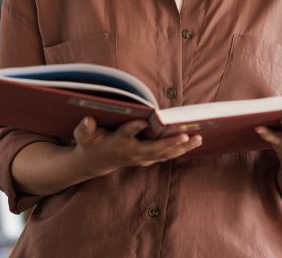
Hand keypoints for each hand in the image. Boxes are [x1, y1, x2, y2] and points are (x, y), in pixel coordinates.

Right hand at [72, 116, 202, 177]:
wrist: (96, 162)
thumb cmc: (90, 143)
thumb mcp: (82, 135)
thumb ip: (84, 128)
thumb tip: (87, 119)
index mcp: (117, 143)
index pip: (126, 134)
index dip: (134, 128)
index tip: (143, 120)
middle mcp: (132, 152)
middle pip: (153, 148)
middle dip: (170, 143)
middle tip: (184, 135)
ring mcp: (141, 157)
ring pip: (165, 154)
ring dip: (182, 147)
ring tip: (199, 138)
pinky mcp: (148, 159)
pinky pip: (167, 155)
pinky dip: (181, 149)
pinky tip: (194, 142)